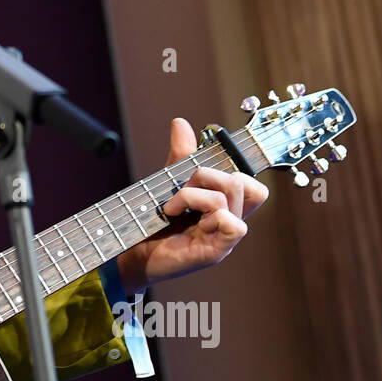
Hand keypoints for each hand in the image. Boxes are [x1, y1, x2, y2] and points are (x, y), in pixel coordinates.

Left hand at [116, 118, 268, 295]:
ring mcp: (224, 238)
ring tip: (171, 206)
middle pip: (243, 182)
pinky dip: (204, 211)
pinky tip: (178, 217)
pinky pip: (233, 224)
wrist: (132, 257)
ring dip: (195, 192)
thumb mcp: (167, 186)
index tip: (198, 164)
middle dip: (206, 174)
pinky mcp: (215, 252)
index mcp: (223, 207)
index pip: (249, 181)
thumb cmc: (154, 226)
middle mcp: (228, 222)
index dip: (232, 165)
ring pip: (232, 195)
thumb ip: (179, 158)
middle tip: (179, 188)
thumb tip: (181, 123)